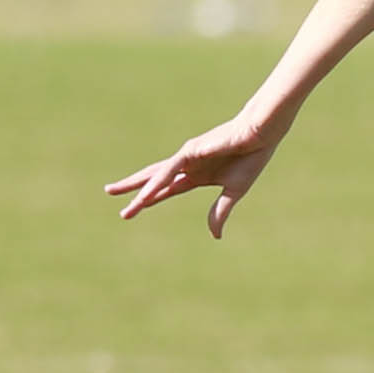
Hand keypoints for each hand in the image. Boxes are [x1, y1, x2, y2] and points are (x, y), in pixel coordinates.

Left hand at [106, 113, 285, 238]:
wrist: (261, 136)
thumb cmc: (251, 158)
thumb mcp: (234, 192)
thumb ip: (220, 212)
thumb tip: (215, 236)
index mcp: (197, 175)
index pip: (167, 189)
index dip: (150, 199)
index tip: (134, 208)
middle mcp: (188, 166)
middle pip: (154, 180)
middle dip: (133, 188)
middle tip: (112, 195)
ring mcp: (187, 157)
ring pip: (155, 175)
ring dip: (136, 186)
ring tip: (113, 192)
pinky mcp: (191, 151)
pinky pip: (168, 170)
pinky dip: (156, 183)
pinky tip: (144, 195)